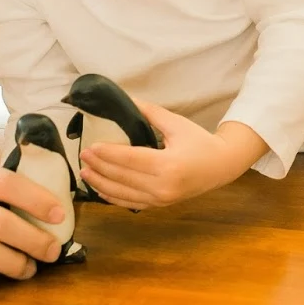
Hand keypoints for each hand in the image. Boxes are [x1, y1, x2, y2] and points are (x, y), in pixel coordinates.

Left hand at [78, 103, 268, 209]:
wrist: (221, 166)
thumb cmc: (200, 142)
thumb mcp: (177, 123)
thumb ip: (150, 113)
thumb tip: (126, 99)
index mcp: (169, 165)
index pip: (130, 159)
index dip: (108, 154)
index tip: (90, 146)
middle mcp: (164, 186)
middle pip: (123, 177)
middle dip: (100, 166)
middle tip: (82, 155)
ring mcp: (161, 199)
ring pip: (123, 194)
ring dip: (101, 184)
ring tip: (84, 173)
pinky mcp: (160, 205)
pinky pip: (131, 203)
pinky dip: (113, 197)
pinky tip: (100, 189)